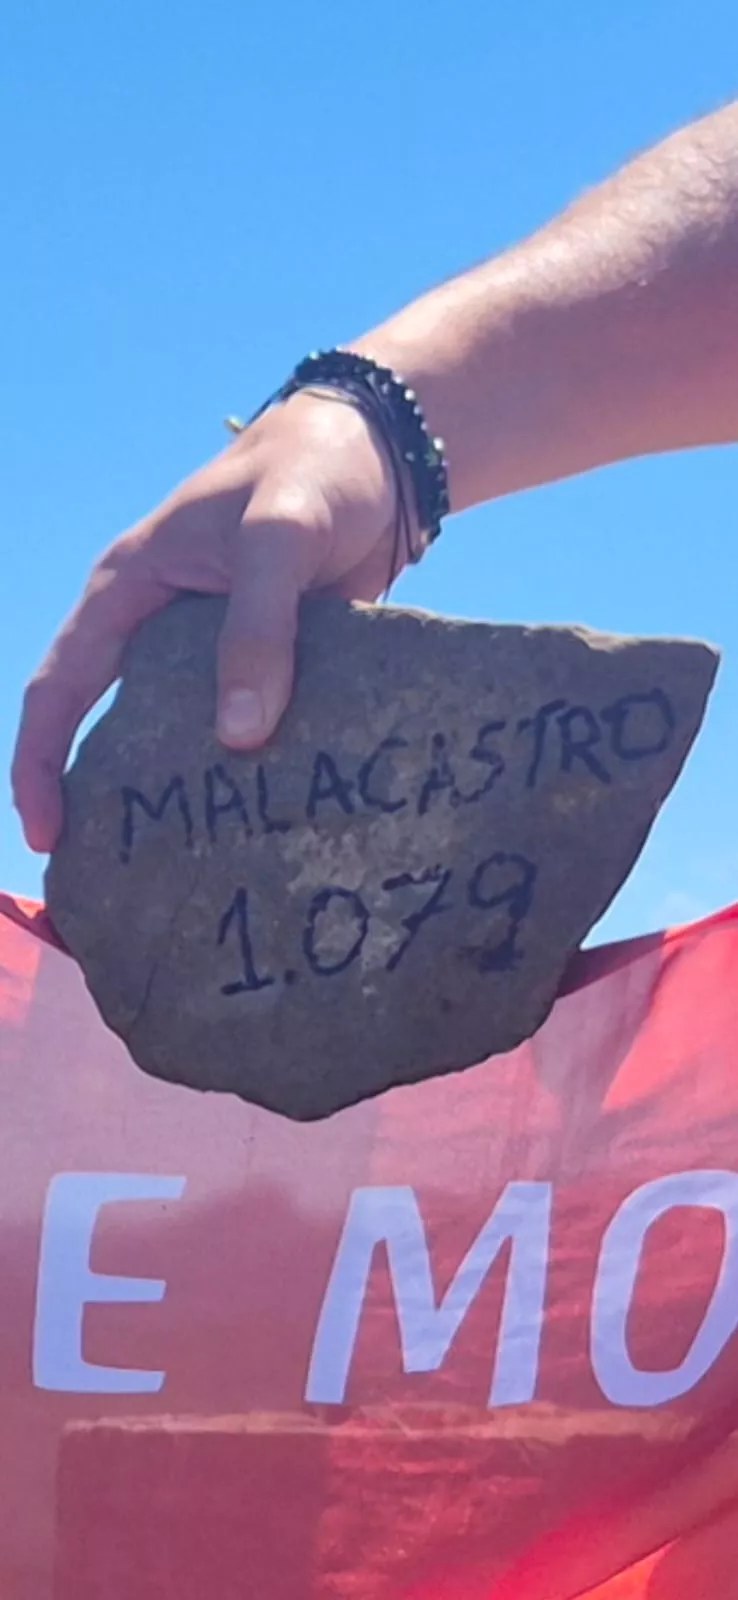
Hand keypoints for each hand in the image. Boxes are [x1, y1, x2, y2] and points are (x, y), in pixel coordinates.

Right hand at [13, 391, 403, 852]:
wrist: (384, 453)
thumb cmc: (310, 471)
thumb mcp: (279, 537)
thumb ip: (259, 630)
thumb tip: (239, 738)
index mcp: (130, 591)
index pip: (60, 685)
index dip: (41, 762)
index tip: (48, 834)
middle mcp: (161, 629)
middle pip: (112, 723)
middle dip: (106, 795)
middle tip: (119, 876)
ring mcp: (217, 651)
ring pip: (186, 733)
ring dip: (188, 791)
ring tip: (198, 867)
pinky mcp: (274, 666)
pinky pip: (255, 727)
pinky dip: (259, 772)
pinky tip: (276, 825)